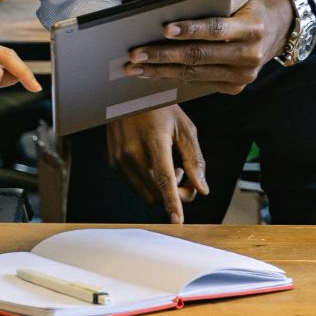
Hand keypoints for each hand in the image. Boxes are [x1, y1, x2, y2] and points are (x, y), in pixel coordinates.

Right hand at [105, 105, 207, 222]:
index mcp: (154, 140)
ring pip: (146, 193)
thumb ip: (195, 160)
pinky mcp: (112, 161)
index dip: (172, 201)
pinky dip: (147, 182)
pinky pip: (134, 186)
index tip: (177, 221)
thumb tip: (202, 190)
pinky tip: (152, 162)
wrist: (127, 93)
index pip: (164, 178)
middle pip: (157, 192)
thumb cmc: (161, 108)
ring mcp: (119, 157)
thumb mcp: (185, 128)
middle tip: (184, 173)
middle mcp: (132, 151)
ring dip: (160, 188)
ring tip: (168, 164)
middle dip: (174, 192)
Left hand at [123, 0, 292, 92]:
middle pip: (199, 56)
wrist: (276, 31)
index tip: (164, 29)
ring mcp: (243, 75)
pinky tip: (153, 73)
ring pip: (195, 74)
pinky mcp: (236, 87)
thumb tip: (173, 6)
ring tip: (135, 67)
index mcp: (251, 28)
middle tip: (135, 54)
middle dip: (163, 55)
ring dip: (161, 71)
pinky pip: (199, 83)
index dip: (190, 30)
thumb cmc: (246, 9)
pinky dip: (174, 78)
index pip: (216, 29)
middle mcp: (249, 54)